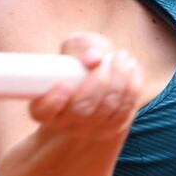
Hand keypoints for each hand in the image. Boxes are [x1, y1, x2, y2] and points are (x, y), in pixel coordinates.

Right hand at [28, 32, 142, 140]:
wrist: (99, 80)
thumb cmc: (81, 60)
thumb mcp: (74, 48)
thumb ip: (79, 47)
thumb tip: (93, 58)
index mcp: (45, 106)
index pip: (43, 112)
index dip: (53, 101)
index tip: (65, 83)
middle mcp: (65, 122)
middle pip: (82, 110)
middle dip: (97, 82)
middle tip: (103, 60)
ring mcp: (91, 129)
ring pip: (108, 108)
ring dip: (119, 78)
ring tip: (120, 56)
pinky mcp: (114, 128)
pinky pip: (127, 109)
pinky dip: (132, 86)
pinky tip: (132, 68)